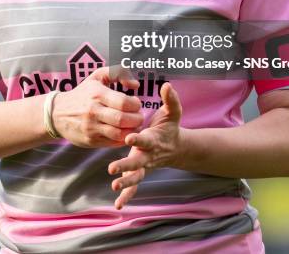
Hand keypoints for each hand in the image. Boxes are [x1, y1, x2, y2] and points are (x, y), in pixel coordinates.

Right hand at [51, 66, 142, 147]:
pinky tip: (125, 132)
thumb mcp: (97, 76)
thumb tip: (135, 85)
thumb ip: (118, 73)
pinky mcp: (91, 141)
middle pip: (123, 119)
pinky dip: (124, 139)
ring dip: (132, 131)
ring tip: (134, 125)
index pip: (123, 102)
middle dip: (137, 119)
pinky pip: (113, 143)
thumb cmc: (83, 93)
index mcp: (97, 94)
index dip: (135, 104)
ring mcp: (91, 128)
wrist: (57, 113)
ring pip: (119, 134)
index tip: (136, 103)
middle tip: (139, 116)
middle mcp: (93, 111)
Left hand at [107, 82, 182, 208]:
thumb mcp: (173, 112)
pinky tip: (118, 204)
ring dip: (125, 182)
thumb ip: (170, 99)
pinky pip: (134, 186)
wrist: (176, 147)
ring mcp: (144, 165)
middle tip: (112, 169)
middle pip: (137, 161)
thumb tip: (167, 85)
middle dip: (125, 165)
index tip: (129, 137)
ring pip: (135, 175)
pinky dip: (127, 195)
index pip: (145, 139)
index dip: (138, 138)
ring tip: (113, 185)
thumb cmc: (170, 127)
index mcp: (153, 139)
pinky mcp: (141, 172)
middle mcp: (148, 154)